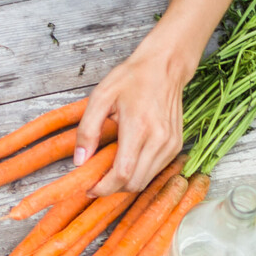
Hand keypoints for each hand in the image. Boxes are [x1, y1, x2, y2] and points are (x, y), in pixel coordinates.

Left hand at [74, 44, 190, 193]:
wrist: (165, 66)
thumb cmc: (133, 77)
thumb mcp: (101, 97)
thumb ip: (87, 130)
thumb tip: (80, 160)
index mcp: (139, 127)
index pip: (122, 173)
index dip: (103, 188)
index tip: (89, 188)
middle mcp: (159, 139)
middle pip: (133, 183)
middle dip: (112, 188)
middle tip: (96, 182)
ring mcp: (170, 144)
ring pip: (145, 181)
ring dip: (125, 183)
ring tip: (110, 171)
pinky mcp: (176, 145)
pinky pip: (154, 171)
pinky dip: (139, 173)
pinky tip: (127, 161)